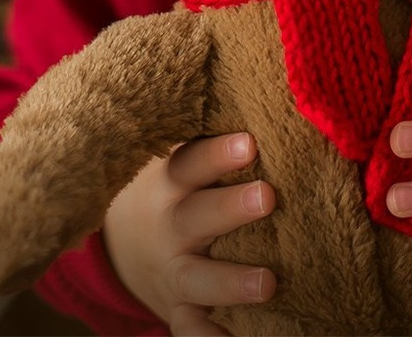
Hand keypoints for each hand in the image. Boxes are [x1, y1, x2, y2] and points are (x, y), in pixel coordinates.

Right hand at [101, 132, 276, 336]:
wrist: (127, 244)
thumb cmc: (181, 191)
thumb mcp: (186, 163)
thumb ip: (221, 144)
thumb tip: (284, 98)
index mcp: (173, 182)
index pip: (191, 162)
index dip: (217, 154)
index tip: (250, 143)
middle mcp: (171, 226)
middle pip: (197, 216)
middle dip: (231, 208)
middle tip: (268, 197)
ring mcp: (174, 270)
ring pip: (198, 277)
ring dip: (230, 282)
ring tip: (269, 282)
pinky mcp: (179, 309)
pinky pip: (190, 328)